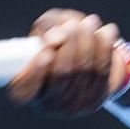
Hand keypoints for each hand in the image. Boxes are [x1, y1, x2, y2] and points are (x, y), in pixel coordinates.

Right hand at [5, 8, 129, 117]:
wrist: (87, 56)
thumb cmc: (57, 41)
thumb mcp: (45, 28)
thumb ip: (46, 27)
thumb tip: (55, 36)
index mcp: (25, 90)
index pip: (23, 90)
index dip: (34, 73)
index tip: (46, 52)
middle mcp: (47, 104)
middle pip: (61, 73)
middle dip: (70, 43)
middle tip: (73, 25)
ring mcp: (73, 106)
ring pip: (85, 70)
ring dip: (89, 41)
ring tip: (90, 22)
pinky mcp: (96, 101)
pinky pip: (103, 70)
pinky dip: (105, 47)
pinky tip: (106, 32)